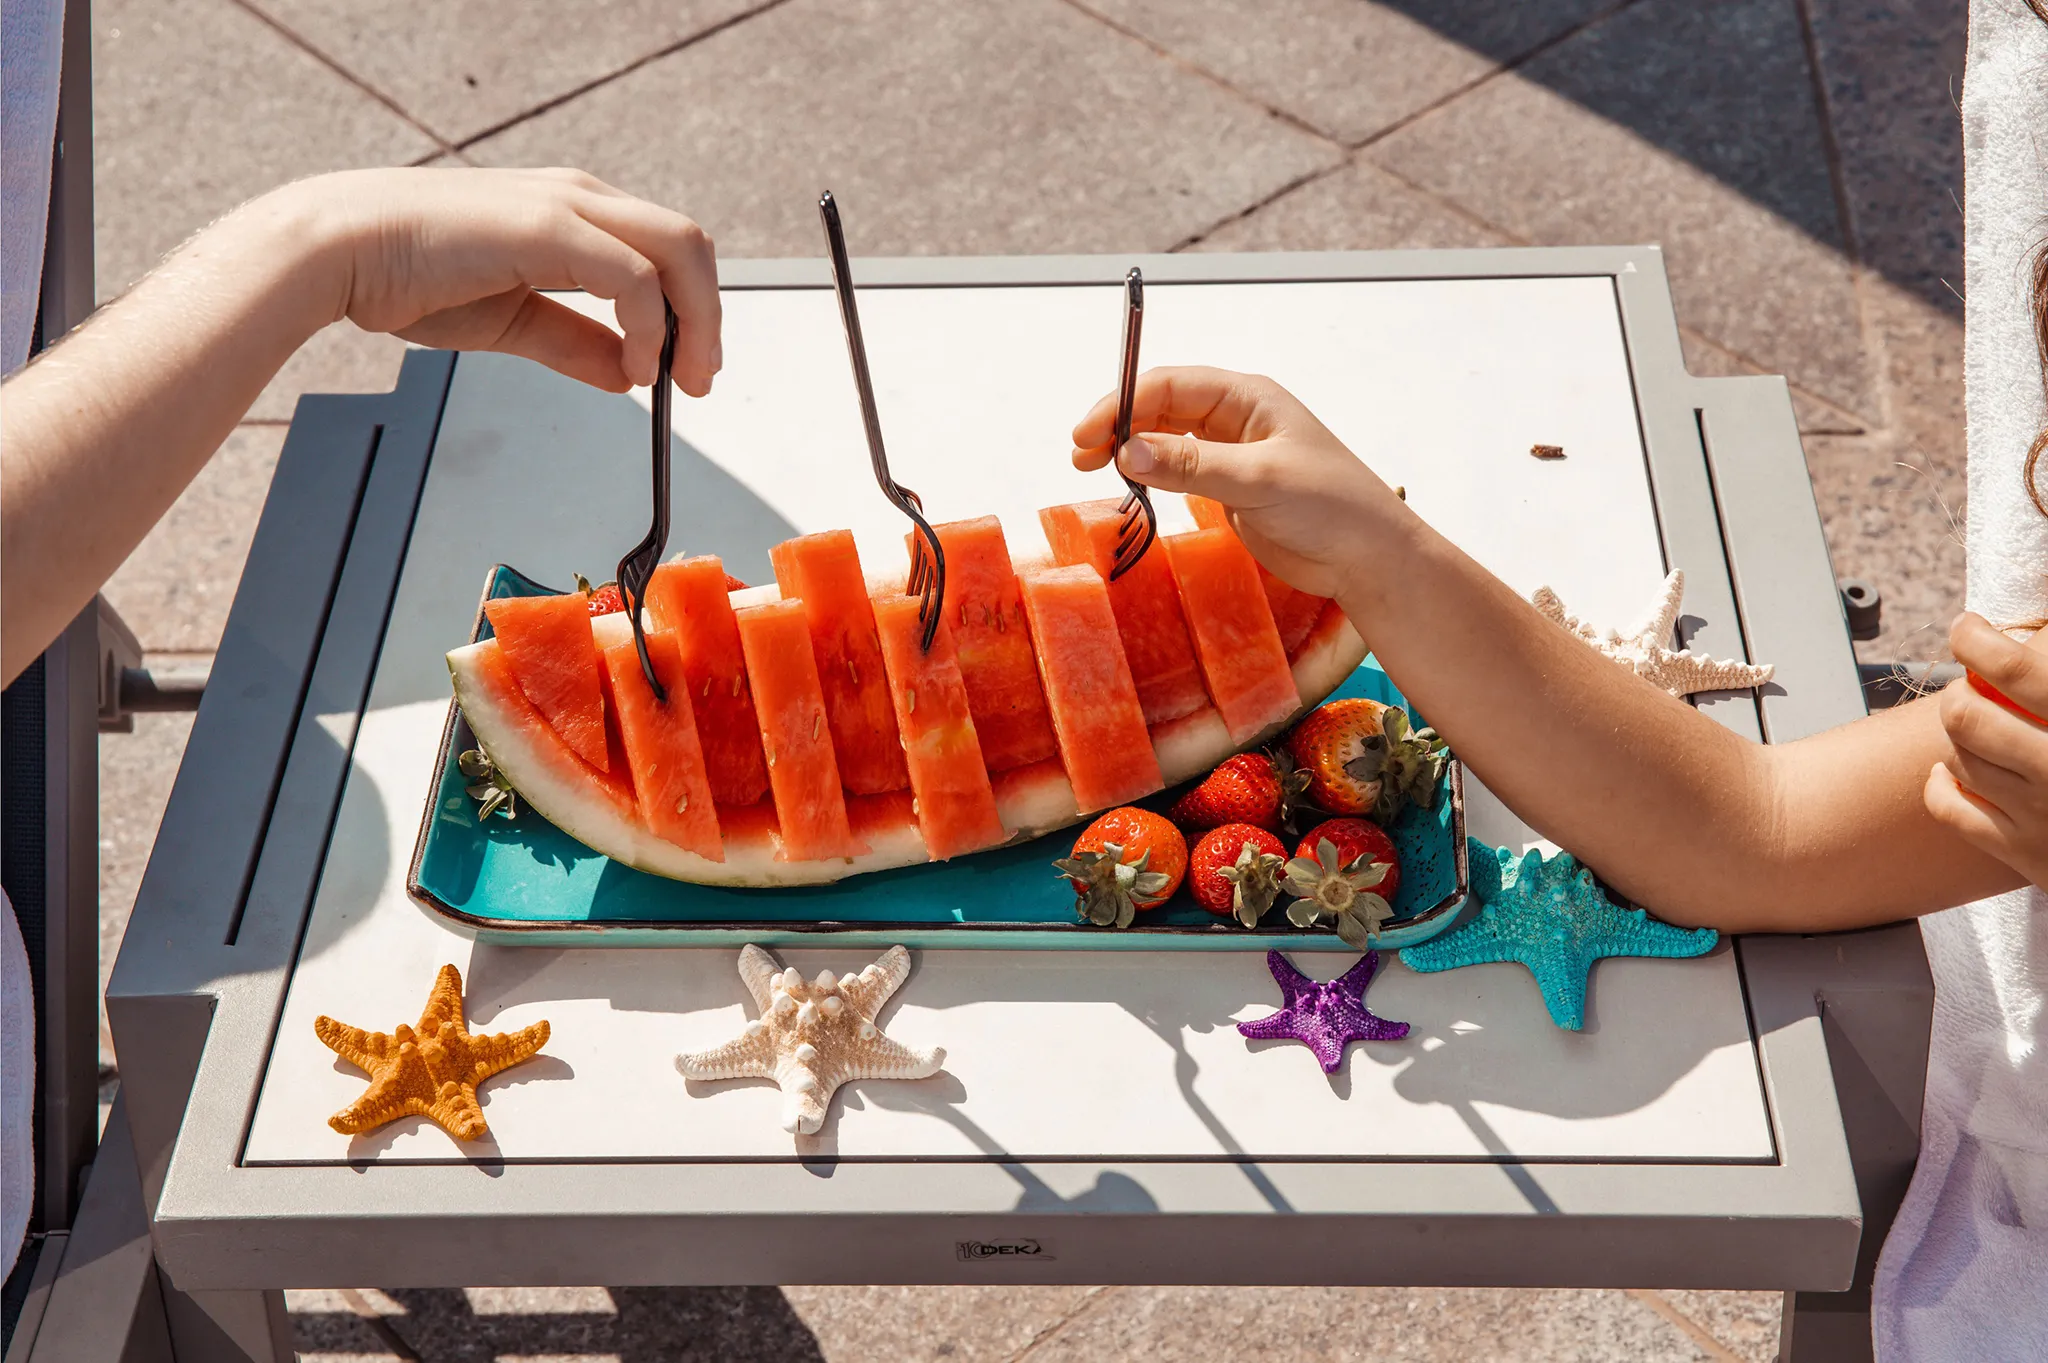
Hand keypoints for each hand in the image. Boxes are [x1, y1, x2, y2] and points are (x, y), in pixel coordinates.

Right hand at [267, 167, 720, 395]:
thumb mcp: (513, 319)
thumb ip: (575, 343)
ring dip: (695, 321)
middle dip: (709, 316)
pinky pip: (635, 278)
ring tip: (682, 378)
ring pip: (678, 250)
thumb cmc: (408, 274)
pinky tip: (638, 369)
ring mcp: (566, 205)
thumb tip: (628, 374)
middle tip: (703, 379)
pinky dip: (651, 326)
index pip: (668, 250)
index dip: (694, 309)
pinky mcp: (547, 227)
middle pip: (689, 244)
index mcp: (573, 211)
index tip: (692, 366)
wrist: (337, 252)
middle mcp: (579, 198)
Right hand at [1069, 366, 1407, 596]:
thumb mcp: (1258, 481)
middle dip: (1117, 424)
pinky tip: (1129, 486)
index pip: (1170, 385)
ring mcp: (1231, 454)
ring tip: (1090, 469)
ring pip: (1164, 438)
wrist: (1368, 558)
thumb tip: (1128, 450)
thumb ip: (1192, 464)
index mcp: (1248, 397)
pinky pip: (1177, 471)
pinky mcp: (1229, 489)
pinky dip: (1148, 474)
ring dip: (1128, 449)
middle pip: (1160, 407)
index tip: (1088, 434)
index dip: (1123, 403)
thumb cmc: (1332, 507)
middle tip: (1079, 456)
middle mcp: (1236, 419)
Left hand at [1925, 613, 2047, 887]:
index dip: (1974, 640)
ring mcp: (2041, 815)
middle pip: (1964, 715)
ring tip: (1978, 728)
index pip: (2011, 668)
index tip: (1968, 629)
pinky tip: (1957, 771)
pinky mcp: (2025, 854)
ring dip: (1959, 738)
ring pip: (1956, 758)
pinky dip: (1943, 783)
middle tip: (1972, 688)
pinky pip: (1947, 807)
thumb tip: (2039, 635)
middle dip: (1960, 693)